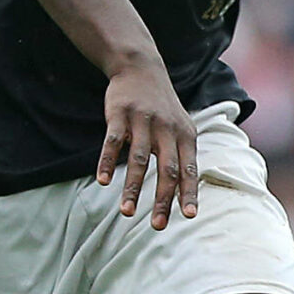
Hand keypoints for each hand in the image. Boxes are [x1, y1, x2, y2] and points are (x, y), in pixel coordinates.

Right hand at [98, 58, 199, 228]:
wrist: (141, 68)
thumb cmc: (163, 107)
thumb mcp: (181, 128)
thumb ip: (182, 157)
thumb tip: (185, 194)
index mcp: (185, 136)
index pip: (189, 170)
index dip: (189, 193)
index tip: (188, 216)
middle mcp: (167, 130)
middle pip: (167, 170)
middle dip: (162, 200)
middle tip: (158, 226)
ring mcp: (143, 121)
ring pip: (139, 160)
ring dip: (133, 189)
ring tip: (126, 212)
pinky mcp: (119, 114)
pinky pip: (113, 142)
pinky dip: (108, 163)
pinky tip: (104, 181)